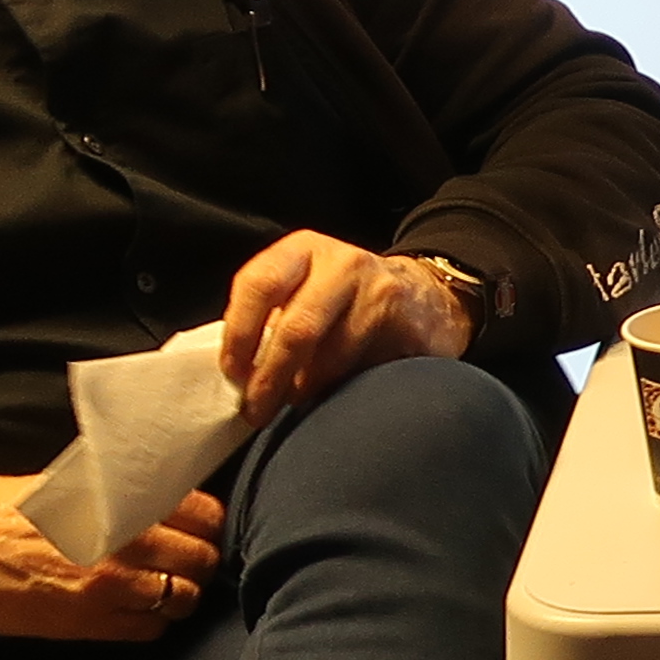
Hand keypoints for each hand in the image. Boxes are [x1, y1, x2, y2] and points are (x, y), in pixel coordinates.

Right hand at [0, 473, 223, 641]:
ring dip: (181, 594)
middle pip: (201, 560)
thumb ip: (118, 490)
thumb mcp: (65, 482)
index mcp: (119, 501)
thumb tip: (161, 492)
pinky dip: (153, 622)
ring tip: (164, 585)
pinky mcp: (88, 624)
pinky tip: (137, 609)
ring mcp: (108, 589)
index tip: (201, 526)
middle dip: (199, 560)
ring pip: (182, 600)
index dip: (208, 523)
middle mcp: (122, 544)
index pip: (204, 515)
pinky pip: (149, 631)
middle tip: (186, 559)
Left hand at [222, 231, 472, 420]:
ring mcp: (381, 292)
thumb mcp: (305, 284)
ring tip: (294, 404)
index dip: (239, 334)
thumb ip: (270, 311)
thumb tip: (234, 369)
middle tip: (257, 410)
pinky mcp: (408, 325)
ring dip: (306, 389)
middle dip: (270, 377)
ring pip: (332, 356)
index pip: (259, 284)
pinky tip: (333, 395)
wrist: (426, 294)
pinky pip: (365, 369)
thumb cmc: (345, 298)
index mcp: (303, 249)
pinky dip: (342, 389)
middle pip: (297, 327)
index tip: (232, 373)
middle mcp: (343, 263)